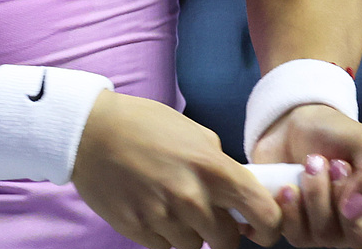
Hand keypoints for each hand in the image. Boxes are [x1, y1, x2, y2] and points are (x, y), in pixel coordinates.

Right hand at [72, 92, 281, 248]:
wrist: (91, 131)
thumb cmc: (146, 126)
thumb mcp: (196, 135)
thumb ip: (221, 166)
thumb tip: (241, 196)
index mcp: (213, 168)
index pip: (263, 212)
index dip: (270, 227)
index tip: (262, 230)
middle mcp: (191, 196)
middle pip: (227, 241)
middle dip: (223, 234)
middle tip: (211, 219)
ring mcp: (162, 216)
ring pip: (195, 247)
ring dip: (190, 234)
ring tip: (173, 206)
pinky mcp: (137, 229)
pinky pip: (165, 248)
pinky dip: (164, 236)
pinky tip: (153, 210)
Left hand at [249, 105, 361, 248]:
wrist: (293, 127)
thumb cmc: (336, 134)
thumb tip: (356, 209)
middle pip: (361, 238)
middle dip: (342, 197)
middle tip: (336, 163)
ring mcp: (330, 232)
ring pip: (326, 236)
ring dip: (316, 195)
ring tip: (312, 163)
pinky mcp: (300, 231)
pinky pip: (297, 237)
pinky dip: (292, 208)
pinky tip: (290, 186)